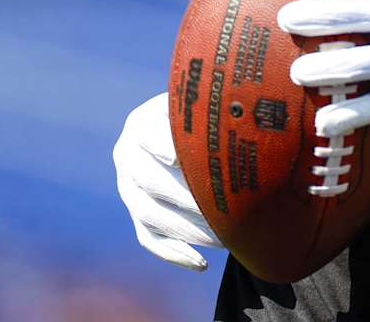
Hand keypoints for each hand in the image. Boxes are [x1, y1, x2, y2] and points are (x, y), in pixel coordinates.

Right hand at [112, 92, 222, 270]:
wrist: (190, 134)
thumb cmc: (206, 116)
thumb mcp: (204, 105)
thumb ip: (214, 108)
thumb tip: (241, 118)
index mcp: (142, 125)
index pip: (149, 136)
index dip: (164, 147)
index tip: (182, 158)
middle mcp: (128, 157)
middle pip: (151, 181)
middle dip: (187, 197)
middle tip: (222, 207)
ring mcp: (130, 190)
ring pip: (152, 215)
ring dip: (188, 229)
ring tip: (225, 236)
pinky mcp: (138, 216)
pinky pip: (151, 240)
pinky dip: (175, 253)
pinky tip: (203, 263)